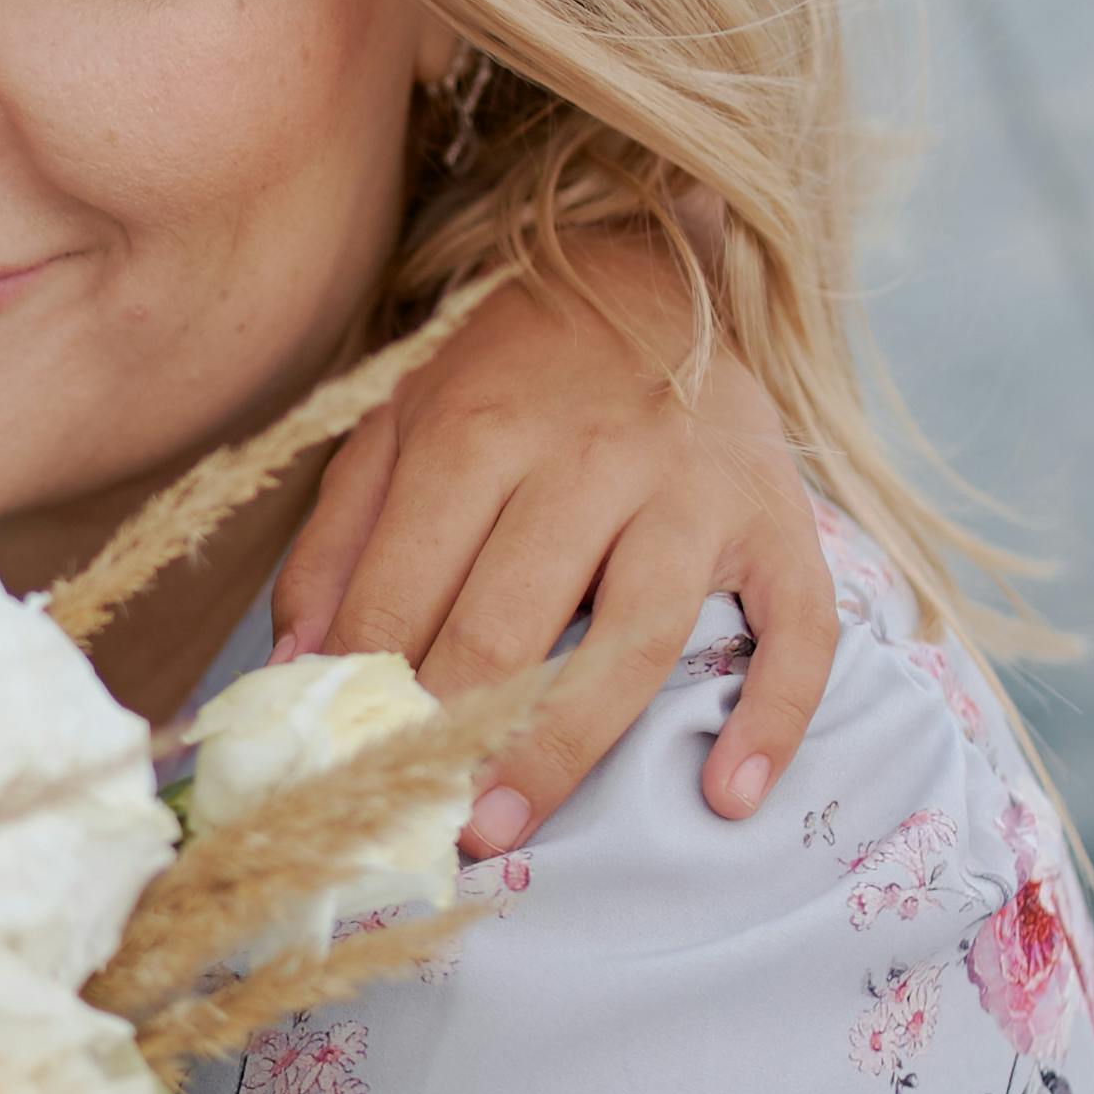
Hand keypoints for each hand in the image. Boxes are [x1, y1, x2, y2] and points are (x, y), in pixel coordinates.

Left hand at [269, 241, 835, 854]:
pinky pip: (795, 627)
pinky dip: (774, 716)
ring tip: (507, 825)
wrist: (655, 269)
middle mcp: (591, 458)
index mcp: (481, 430)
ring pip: (634, 636)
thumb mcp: (401, 424)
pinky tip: (730, 795)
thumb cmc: (513, 372)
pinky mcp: (778, 517)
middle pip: (511, 619)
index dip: (368, 682)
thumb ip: (341, 539)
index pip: (407, 584)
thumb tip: (298, 665)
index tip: (340, 765)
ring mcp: (694, 490)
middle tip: (413, 819)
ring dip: (566, 744)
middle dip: (451, 729)